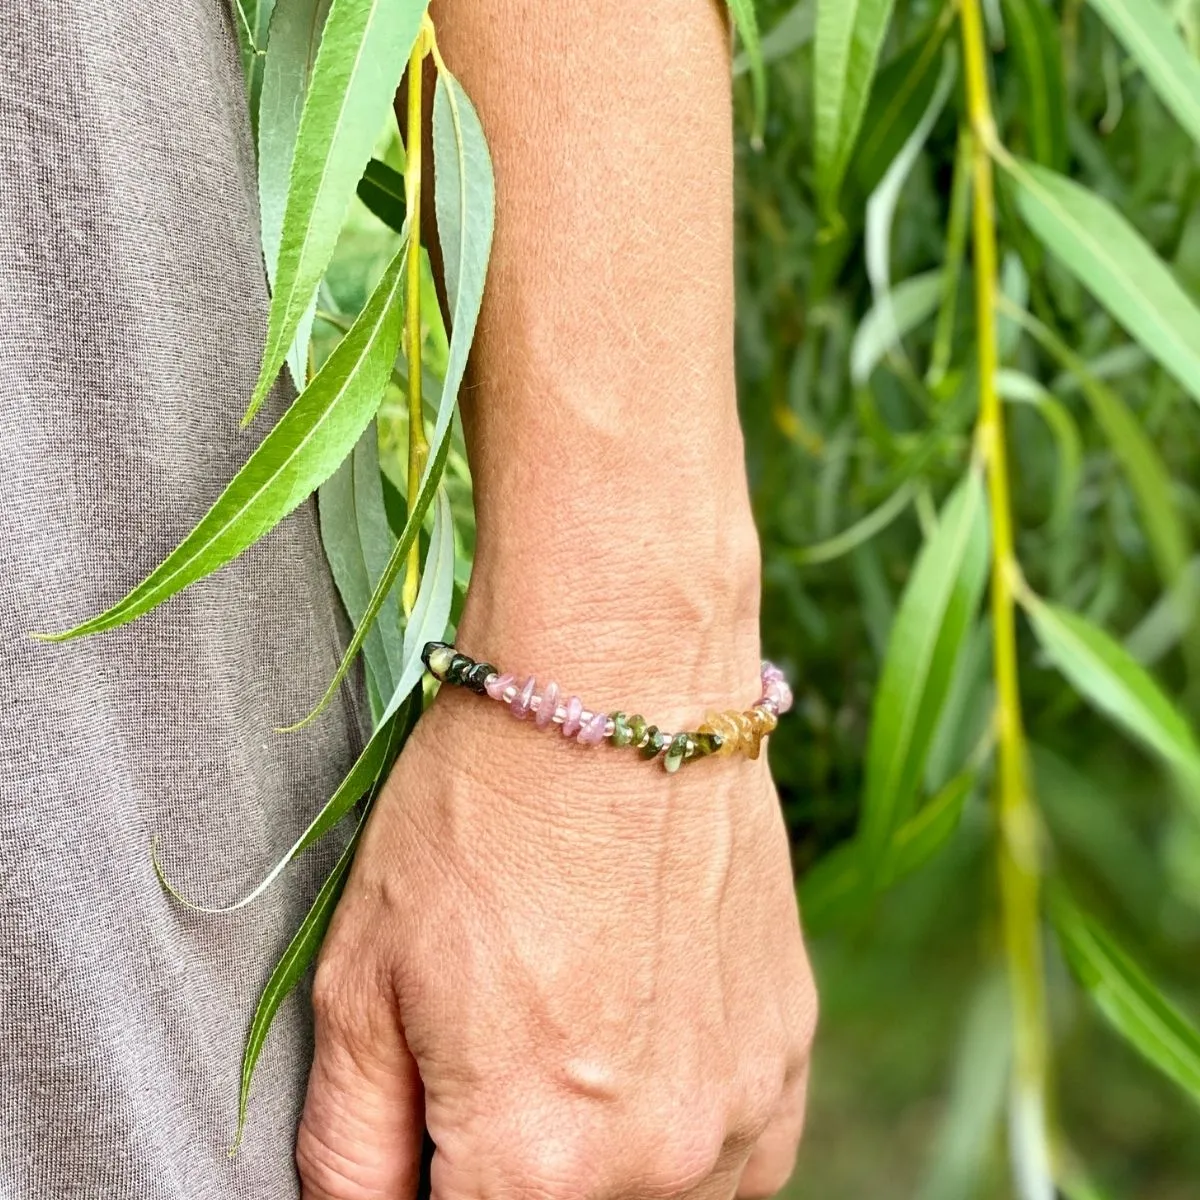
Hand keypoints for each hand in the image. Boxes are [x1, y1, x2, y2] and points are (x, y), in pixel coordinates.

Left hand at [295, 655, 816, 1199]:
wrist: (618, 692)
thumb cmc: (482, 813)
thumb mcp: (362, 980)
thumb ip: (351, 1147)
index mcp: (534, 1161)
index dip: (431, 1179)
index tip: (432, 1129)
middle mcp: (656, 1162)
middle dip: (509, 1171)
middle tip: (488, 1061)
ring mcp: (740, 1107)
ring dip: (603, 1167)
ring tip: (567, 1050)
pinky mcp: (790, 1050)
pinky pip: (739, 1162)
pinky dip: (683, 1143)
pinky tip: (643, 1057)